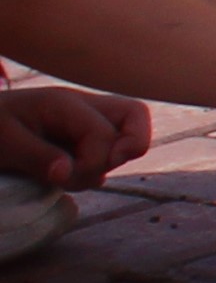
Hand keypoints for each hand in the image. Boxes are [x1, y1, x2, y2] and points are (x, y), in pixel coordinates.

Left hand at [0, 86, 147, 191]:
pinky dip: (99, 165)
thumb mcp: (5, 143)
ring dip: (107, 161)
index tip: (61, 179)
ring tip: (71, 176)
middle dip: (129, 148)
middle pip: (135, 114)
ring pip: (127, 134)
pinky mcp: (82, 136)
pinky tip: (71, 174)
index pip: (103, 133)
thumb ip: (38, 157)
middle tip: (95, 172)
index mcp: (65, 103)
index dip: (91, 163)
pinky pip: (110, 147)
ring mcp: (86, 120)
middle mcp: (84, 107)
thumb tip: (67, 174)